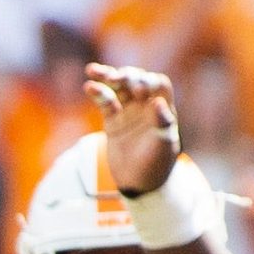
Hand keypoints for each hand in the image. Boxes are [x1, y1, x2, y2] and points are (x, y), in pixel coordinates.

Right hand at [85, 63, 180, 195]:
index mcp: (163, 107)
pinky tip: (89, 86)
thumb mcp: (164, 145)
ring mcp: (128, 111)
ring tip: (92, 71)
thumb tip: (157, 103)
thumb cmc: (157, 163)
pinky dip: (97, 93)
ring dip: (107, 77)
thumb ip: (163, 123)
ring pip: (118, 87)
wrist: (139, 182)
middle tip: (116, 79)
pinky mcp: (112, 120)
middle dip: (126, 76)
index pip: (158, 84)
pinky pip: (105, 102)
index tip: (139, 90)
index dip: (148, 82)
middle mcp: (146, 105)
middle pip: (136, 81)